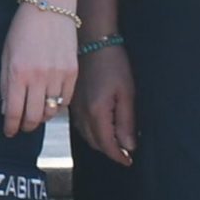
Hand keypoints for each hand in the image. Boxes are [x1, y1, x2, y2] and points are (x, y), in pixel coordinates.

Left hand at [0, 6, 78, 140]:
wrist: (50, 7)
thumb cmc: (23, 29)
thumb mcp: (6, 54)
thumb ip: (5, 83)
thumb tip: (6, 110)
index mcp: (18, 72)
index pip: (14, 111)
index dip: (11, 126)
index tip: (9, 131)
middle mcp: (39, 77)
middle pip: (33, 116)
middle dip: (26, 125)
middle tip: (22, 126)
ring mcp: (58, 75)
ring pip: (51, 111)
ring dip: (41, 116)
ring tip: (35, 113)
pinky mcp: (72, 72)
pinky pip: (65, 100)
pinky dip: (56, 105)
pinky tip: (49, 101)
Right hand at [73, 42, 136, 165]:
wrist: (91, 39)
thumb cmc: (112, 63)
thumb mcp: (126, 92)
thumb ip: (126, 122)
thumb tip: (128, 146)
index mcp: (97, 112)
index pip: (107, 145)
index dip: (119, 156)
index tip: (129, 161)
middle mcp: (82, 113)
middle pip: (95, 143)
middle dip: (109, 151)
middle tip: (124, 152)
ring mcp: (74, 106)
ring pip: (85, 135)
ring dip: (99, 142)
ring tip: (114, 142)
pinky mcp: (71, 99)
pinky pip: (79, 124)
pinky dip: (90, 132)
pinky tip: (99, 127)